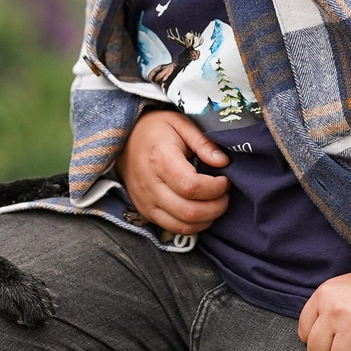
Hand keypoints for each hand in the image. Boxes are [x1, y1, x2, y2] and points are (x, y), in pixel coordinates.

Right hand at [118, 110, 229, 235]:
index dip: (215, 188)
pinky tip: (202, 212)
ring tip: (216, 203)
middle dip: (216, 207)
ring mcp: (146, 201)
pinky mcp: (145, 211)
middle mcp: (150, 185)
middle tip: (225, 194)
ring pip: (182, 224)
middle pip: (189, 211)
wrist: (125, 139)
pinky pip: (173, 227)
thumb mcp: (181, 123)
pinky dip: (193, 225)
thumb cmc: (156, 129)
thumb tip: (223, 162)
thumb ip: (203, 142)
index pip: (191, 186)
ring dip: (207, 219)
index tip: (225, 179)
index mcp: (160, 159)